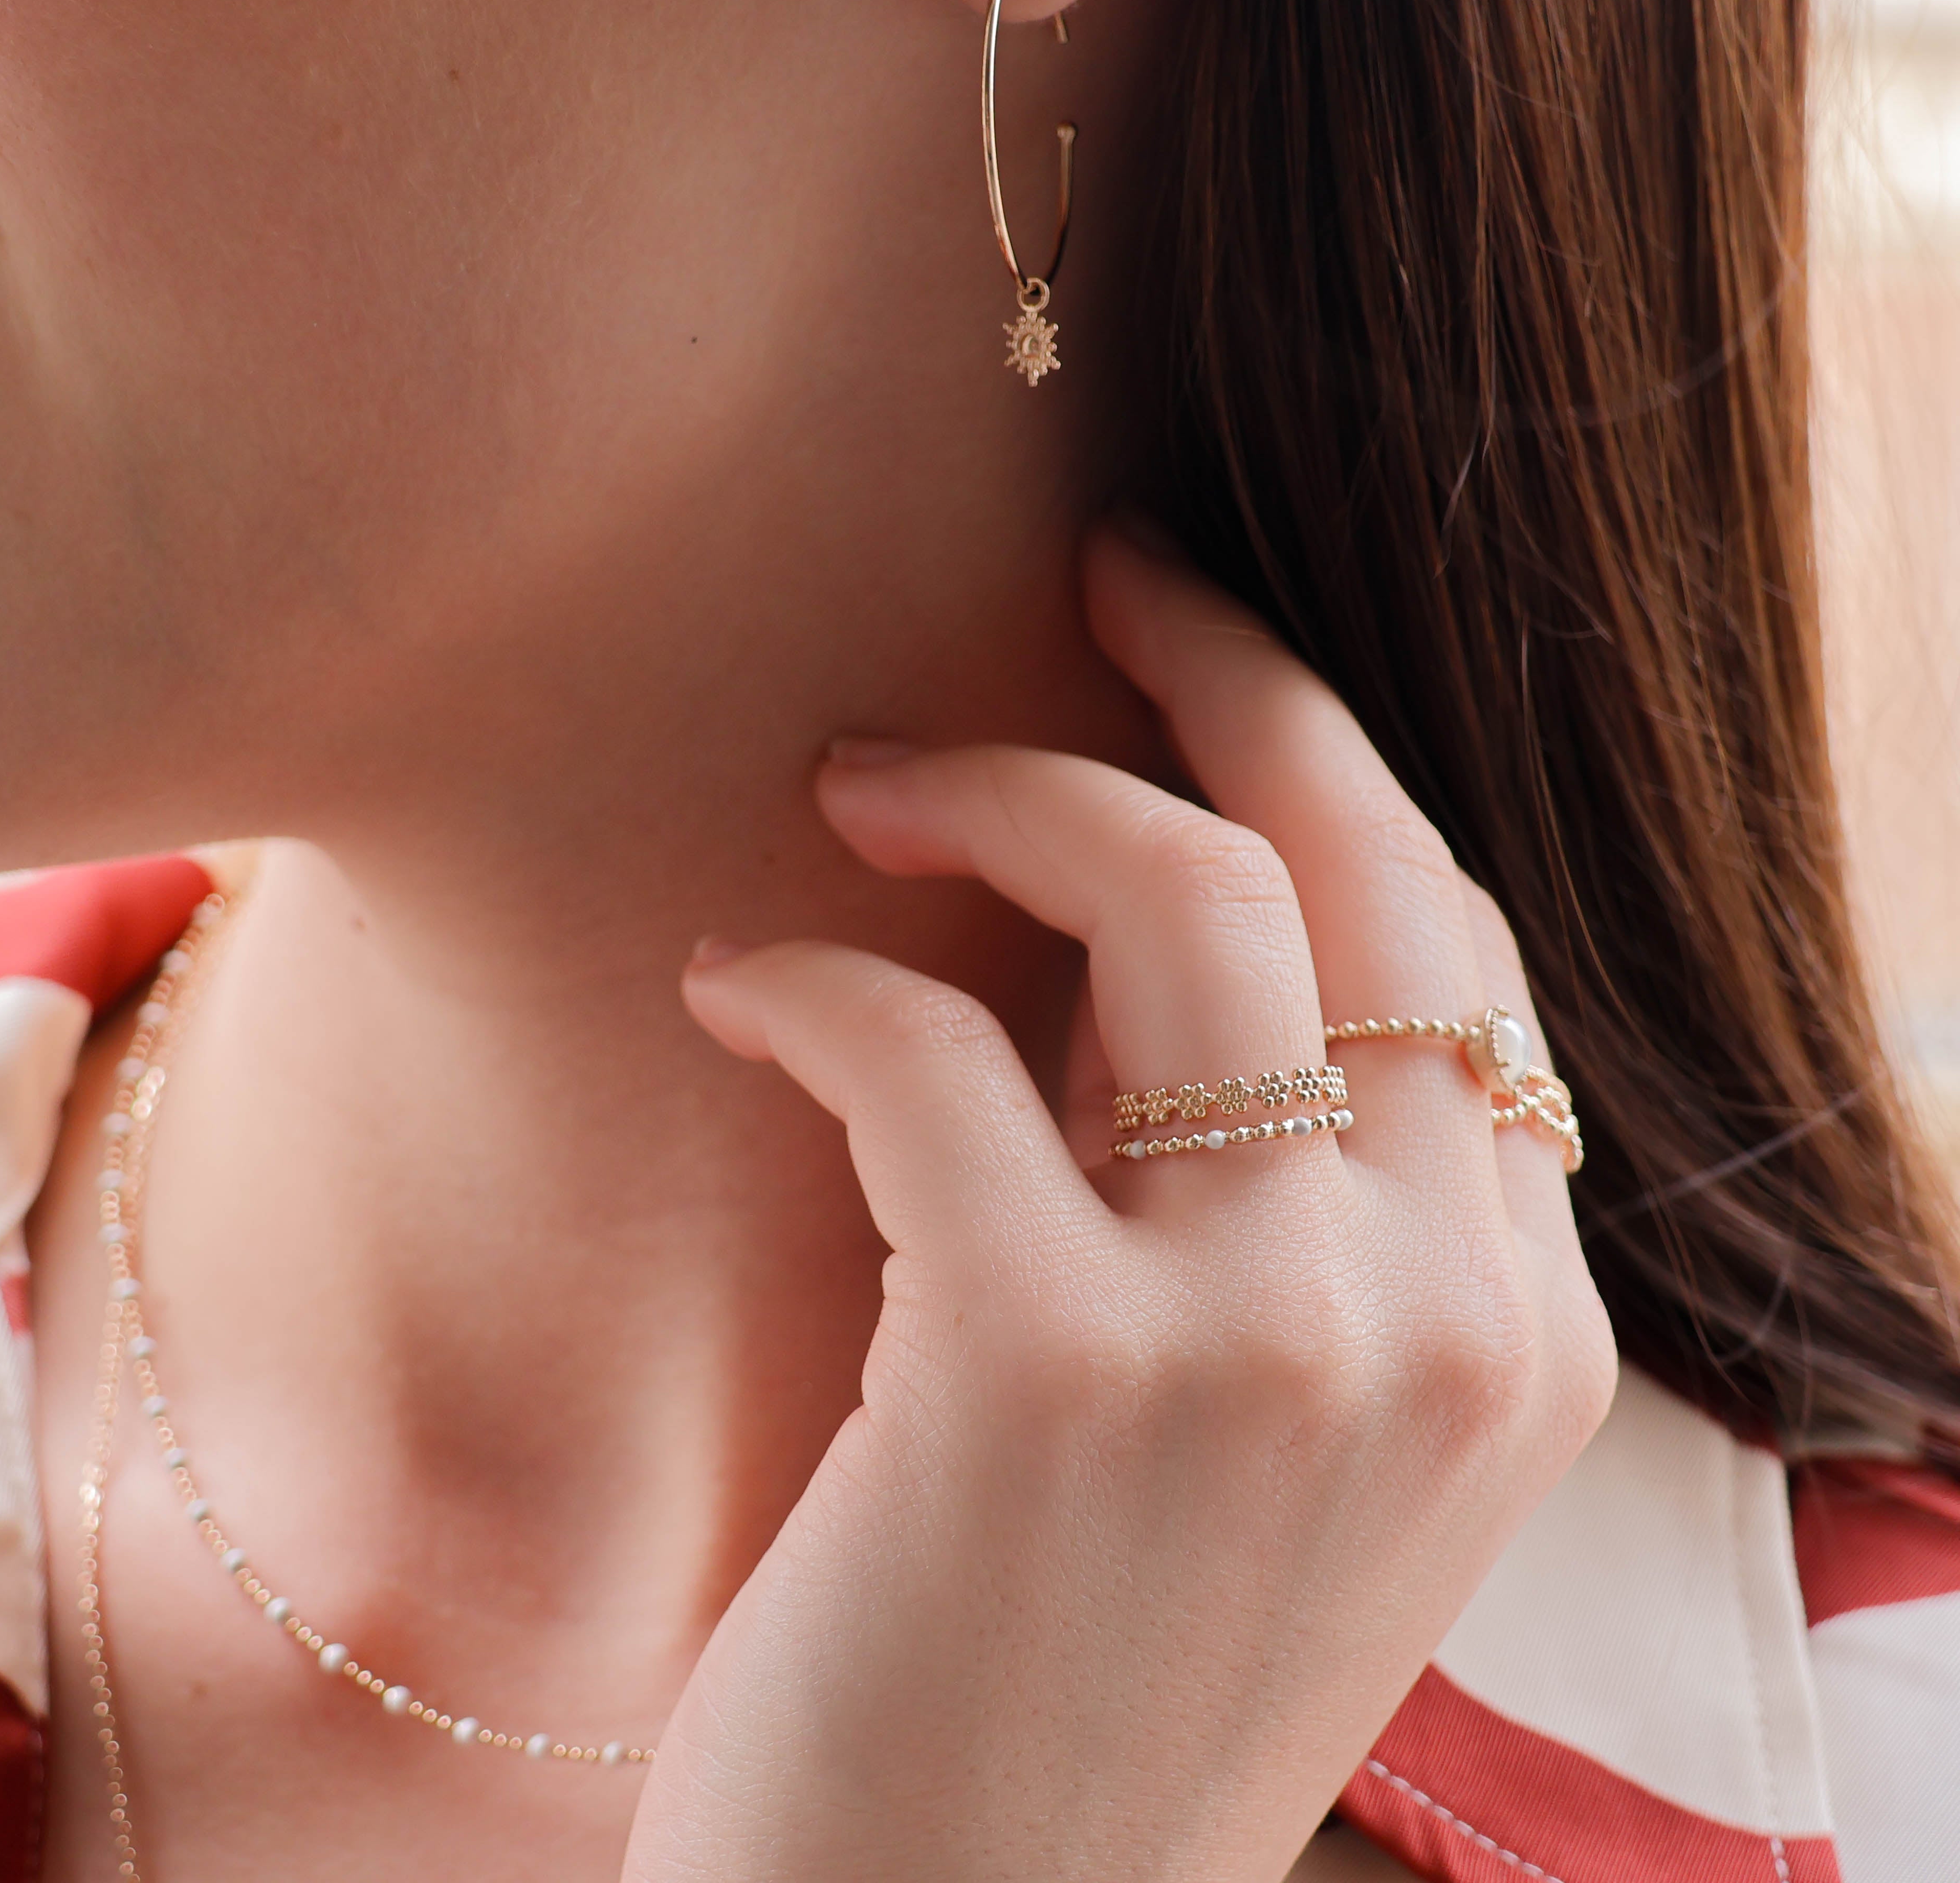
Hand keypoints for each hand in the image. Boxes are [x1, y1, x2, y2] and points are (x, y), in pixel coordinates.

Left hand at [633, 530, 1616, 1882]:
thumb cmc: (1070, 1678)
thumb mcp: (1249, 1442)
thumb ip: (1255, 1198)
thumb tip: (1130, 913)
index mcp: (1515, 1337)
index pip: (1449, 941)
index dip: (1318, 756)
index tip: (1186, 646)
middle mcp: (1438, 1322)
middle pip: (1351, 855)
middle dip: (1219, 664)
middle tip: (1089, 570)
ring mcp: (1268, 1347)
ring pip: (1175, 895)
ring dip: (995, 787)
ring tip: (852, 779)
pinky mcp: (1053, 1374)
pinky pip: (927, 1052)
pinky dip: (809, 981)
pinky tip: (734, 988)